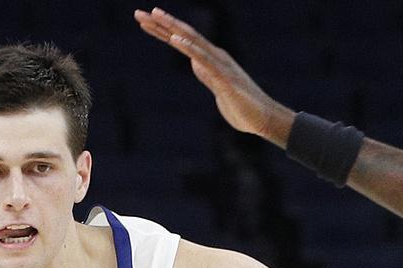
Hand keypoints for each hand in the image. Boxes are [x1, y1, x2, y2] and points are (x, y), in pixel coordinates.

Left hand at [135, 8, 294, 142]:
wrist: (263, 119)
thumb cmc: (242, 106)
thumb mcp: (218, 88)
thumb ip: (207, 74)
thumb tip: (195, 64)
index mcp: (211, 59)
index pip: (183, 41)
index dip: (163, 31)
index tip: (145, 21)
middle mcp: (214, 56)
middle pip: (184, 35)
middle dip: (161, 23)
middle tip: (139, 13)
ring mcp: (219, 65)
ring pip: (191, 41)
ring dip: (171, 28)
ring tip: (154, 16)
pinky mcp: (223, 77)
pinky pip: (203, 59)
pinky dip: (188, 48)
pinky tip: (175, 40)